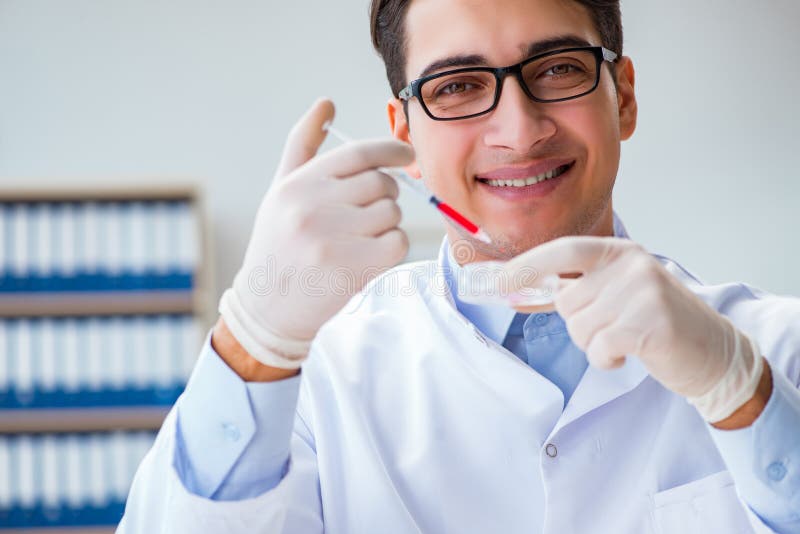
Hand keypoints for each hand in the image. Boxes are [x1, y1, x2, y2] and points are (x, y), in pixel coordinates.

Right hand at [219, 99, 413, 367]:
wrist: (266, 307)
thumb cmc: (278, 243)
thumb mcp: (281, 190)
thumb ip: (304, 145)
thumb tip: (326, 102)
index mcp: (299, 184)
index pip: (359, 153)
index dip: (390, 150)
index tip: (405, 156)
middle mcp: (313, 207)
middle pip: (381, 184)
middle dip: (383, 197)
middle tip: (366, 215)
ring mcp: (333, 239)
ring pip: (392, 214)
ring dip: (386, 224)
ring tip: (360, 239)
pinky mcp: (353, 268)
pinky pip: (397, 242)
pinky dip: (391, 248)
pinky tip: (368, 257)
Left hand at [503, 236, 762, 421]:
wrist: (714, 353)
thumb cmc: (656, 324)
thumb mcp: (614, 296)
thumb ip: (569, 291)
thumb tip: (513, 293)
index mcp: (619, 252)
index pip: (564, 250)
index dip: (529, 265)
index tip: (501, 282)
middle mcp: (631, 265)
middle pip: (566, 300)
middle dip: (578, 324)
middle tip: (609, 329)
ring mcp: (643, 292)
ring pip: (579, 327)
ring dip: (594, 344)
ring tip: (625, 339)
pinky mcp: (651, 323)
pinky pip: (598, 347)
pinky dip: (607, 358)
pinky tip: (630, 353)